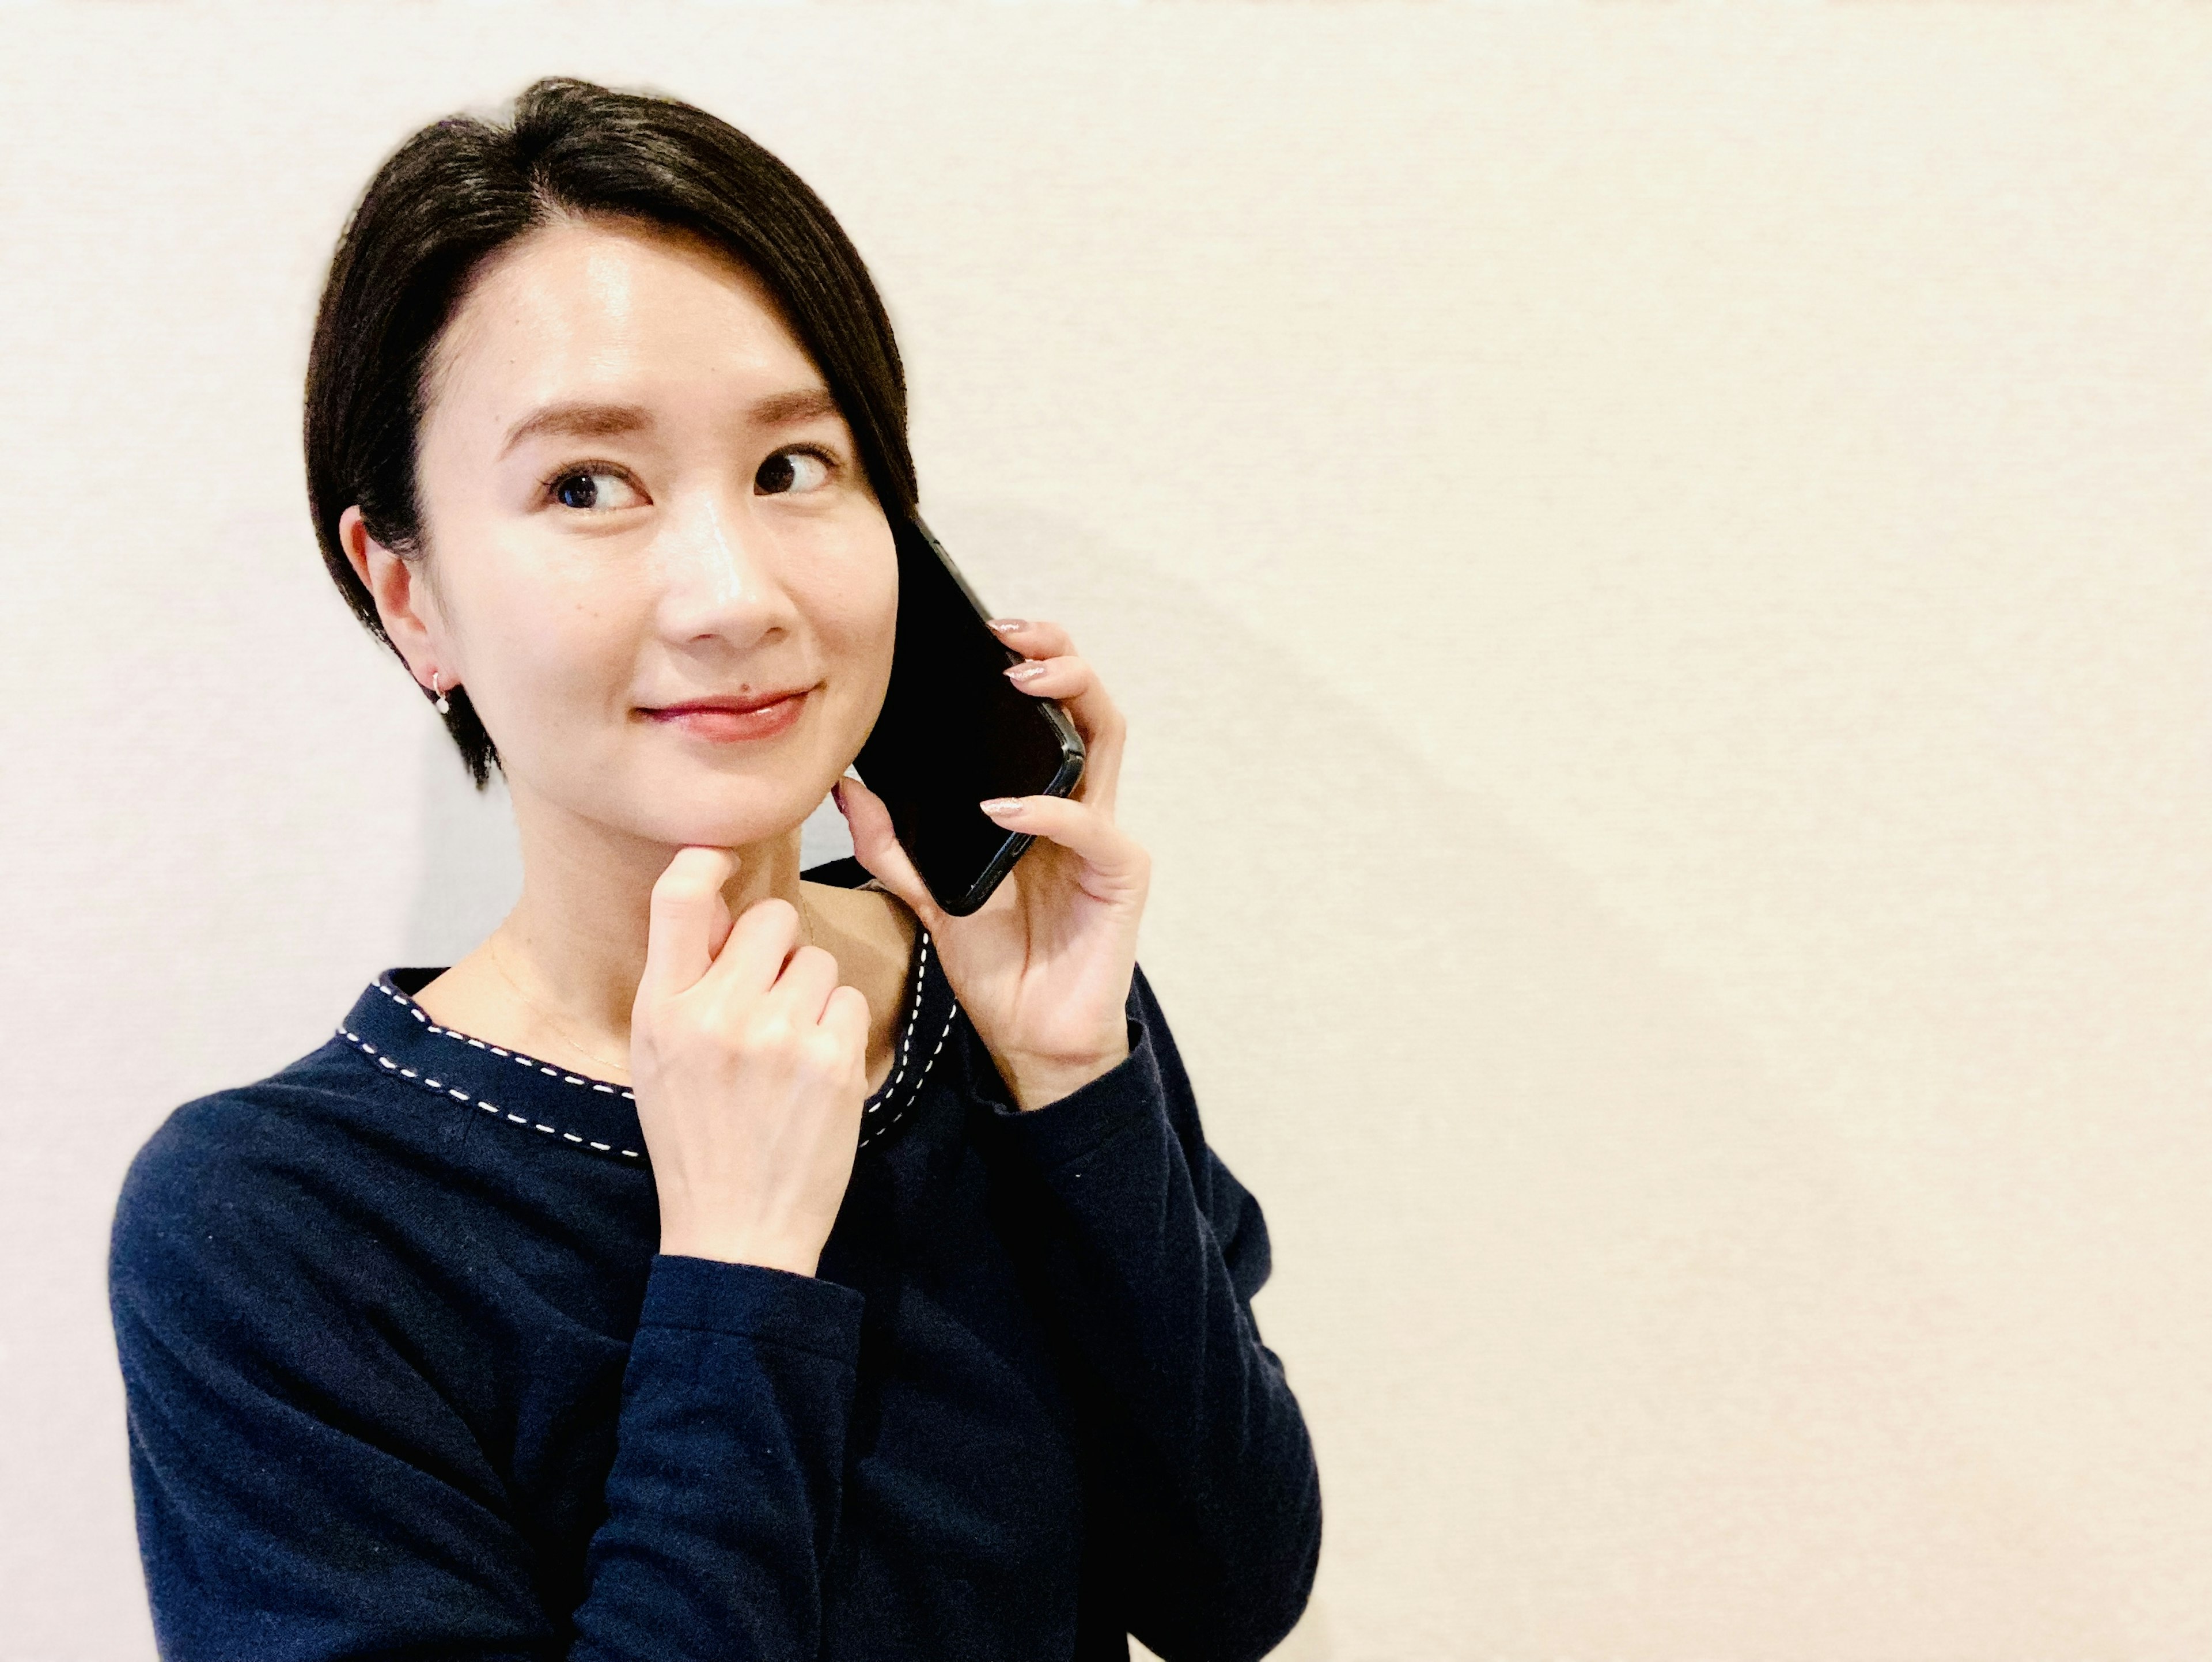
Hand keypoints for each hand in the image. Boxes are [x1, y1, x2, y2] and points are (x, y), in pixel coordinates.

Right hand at [629, 847, 870, 1274]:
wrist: (736, 1230)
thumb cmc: (696, 1140)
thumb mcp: (658, 1057)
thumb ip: (682, 981)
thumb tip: (712, 897)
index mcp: (660, 1010)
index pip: (675, 897)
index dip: (703, 859)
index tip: (720, 855)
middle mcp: (716, 1014)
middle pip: (771, 919)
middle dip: (776, 948)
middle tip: (766, 999)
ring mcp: (778, 1035)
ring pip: (817, 960)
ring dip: (811, 993)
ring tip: (787, 1048)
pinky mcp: (831, 1060)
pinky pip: (847, 999)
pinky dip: (838, 1028)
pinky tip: (814, 1070)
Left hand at [838, 617, 1148, 1110]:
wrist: (1030, 1036)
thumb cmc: (995, 963)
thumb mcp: (928, 894)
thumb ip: (892, 844)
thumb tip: (847, 786)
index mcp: (1041, 800)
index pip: (1045, 709)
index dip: (1025, 659)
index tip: (977, 632)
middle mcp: (1081, 806)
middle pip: (1088, 702)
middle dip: (1056, 653)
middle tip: (1006, 636)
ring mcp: (1105, 837)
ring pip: (1108, 737)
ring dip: (1069, 696)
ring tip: (1019, 680)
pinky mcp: (1120, 876)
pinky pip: (1091, 828)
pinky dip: (1047, 811)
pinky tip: (1004, 808)